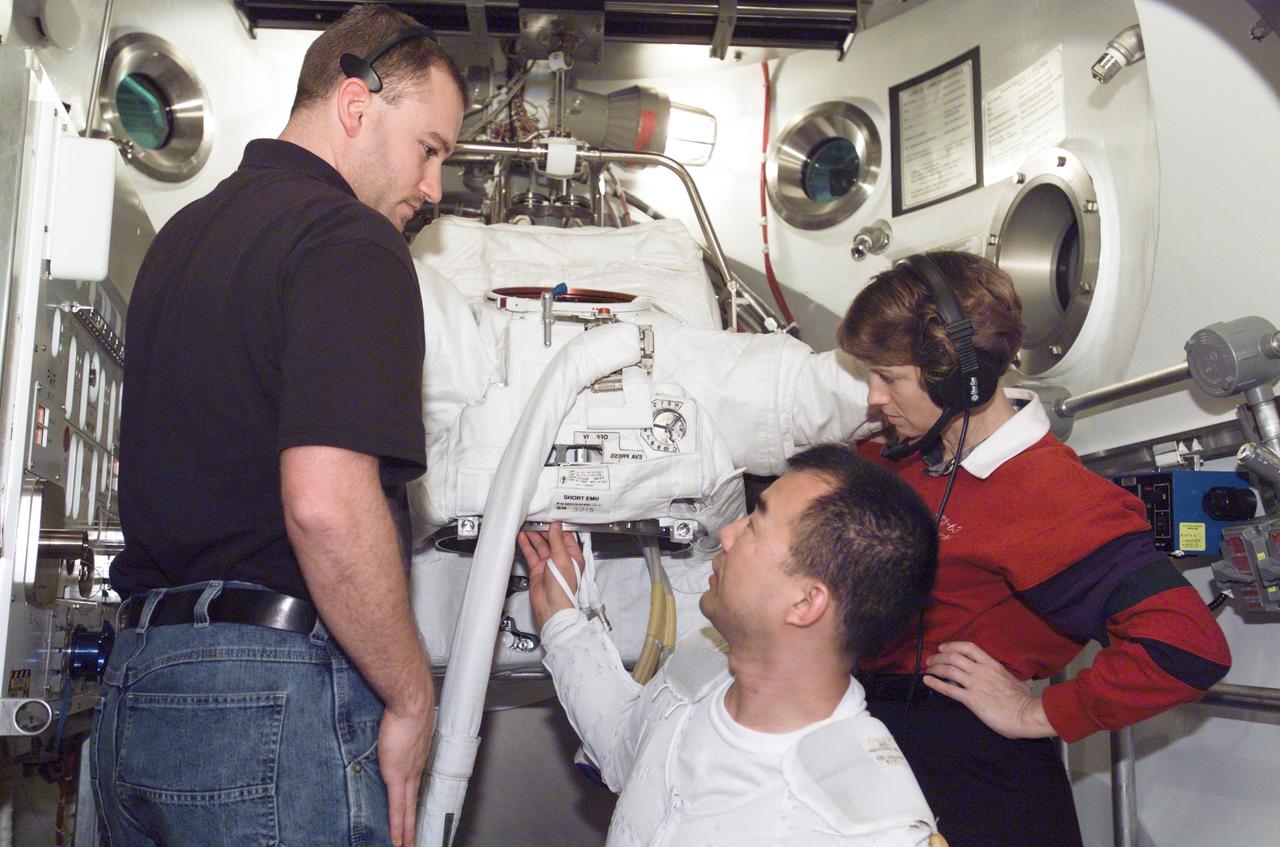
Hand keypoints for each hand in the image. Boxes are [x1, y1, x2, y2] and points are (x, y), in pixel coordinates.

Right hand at [378, 693, 434, 846]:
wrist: (411, 703)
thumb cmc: (407, 707)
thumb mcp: (406, 723)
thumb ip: (401, 732)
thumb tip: (396, 729)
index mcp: (418, 758)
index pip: (415, 787)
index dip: (414, 803)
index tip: (413, 814)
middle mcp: (416, 769)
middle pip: (414, 804)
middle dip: (413, 825)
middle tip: (414, 842)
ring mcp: (407, 774)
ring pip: (407, 811)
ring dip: (406, 831)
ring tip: (405, 846)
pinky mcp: (396, 775)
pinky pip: (397, 807)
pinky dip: (397, 826)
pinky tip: (397, 840)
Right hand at [517, 521, 583, 628]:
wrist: (551, 605)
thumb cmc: (562, 586)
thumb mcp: (562, 558)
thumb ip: (557, 540)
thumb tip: (556, 526)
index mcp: (573, 556)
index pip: (565, 537)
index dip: (557, 528)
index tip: (549, 518)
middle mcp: (561, 559)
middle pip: (551, 540)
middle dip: (543, 531)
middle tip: (535, 521)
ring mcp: (549, 564)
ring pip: (540, 546)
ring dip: (533, 537)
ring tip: (526, 526)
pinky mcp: (538, 569)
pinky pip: (532, 554)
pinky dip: (526, 546)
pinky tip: (522, 538)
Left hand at [923, 641, 1054, 738]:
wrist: (1026, 715)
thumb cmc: (1024, 700)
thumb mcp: (1019, 681)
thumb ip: (1012, 677)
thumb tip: (1020, 679)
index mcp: (992, 665)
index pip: (969, 648)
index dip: (953, 645)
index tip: (943, 647)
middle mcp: (981, 671)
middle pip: (954, 657)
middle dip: (939, 657)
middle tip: (931, 660)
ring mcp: (975, 684)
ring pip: (949, 670)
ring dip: (935, 668)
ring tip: (928, 669)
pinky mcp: (971, 699)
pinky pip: (949, 689)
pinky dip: (935, 683)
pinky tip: (927, 680)